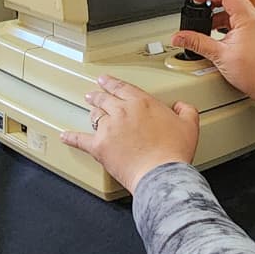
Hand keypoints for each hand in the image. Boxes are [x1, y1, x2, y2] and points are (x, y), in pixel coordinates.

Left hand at [60, 76, 198, 193]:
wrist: (161, 173)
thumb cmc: (174, 152)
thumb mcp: (189, 125)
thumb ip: (186, 110)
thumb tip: (181, 106)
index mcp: (142, 103)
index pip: (122, 87)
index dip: (112, 82)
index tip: (106, 80)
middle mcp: (122, 111)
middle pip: (105, 98)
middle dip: (98, 94)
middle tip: (94, 92)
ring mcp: (109, 128)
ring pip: (94, 115)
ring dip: (92, 111)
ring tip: (89, 109)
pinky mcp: (99, 146)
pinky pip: (80, 139)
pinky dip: (71, 137)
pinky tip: (65, 136)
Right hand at [171, 0, 254, 118]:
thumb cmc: (254, 72)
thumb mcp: (219, 56)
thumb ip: (196, 43)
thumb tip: (179, 37)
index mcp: (246, 18)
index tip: (196, 0)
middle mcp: (253, 17)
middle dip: (211, 1)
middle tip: (198, 9)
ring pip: (233, 8)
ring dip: (217, 13)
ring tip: (204, 24)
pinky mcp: (254, 32)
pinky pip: (237, 19)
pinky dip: (224, 22)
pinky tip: (215, 34)